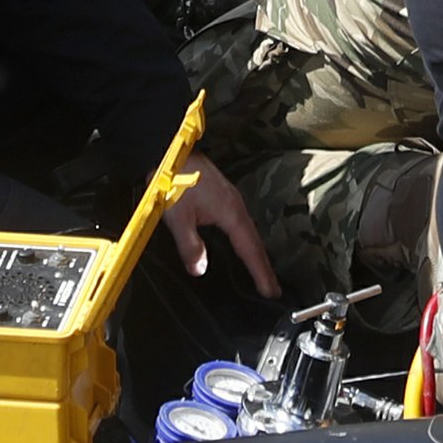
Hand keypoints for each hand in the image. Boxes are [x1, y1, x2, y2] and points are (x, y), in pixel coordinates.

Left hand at [161, 152, 280, 296]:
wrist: (170, 152)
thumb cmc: (175, 181)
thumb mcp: (178, 217)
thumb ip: (190, 246)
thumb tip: (200, 270)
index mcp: (230, 213)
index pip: (250, 249)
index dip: (260, 272)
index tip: (271, 291)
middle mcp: (236, 206)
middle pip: (255, 242)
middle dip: (264, 266)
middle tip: (272, 288)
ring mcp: (232, 200)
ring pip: (249, 232)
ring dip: (256, 253)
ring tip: (261, 272)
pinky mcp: (224, 197)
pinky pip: (241, 224)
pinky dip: (247, 240)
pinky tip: (242, 245)